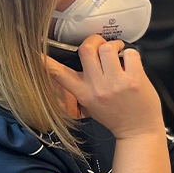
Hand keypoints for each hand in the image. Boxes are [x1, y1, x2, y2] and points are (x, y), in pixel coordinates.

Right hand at [45, 34, 163, 138]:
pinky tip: (131, 63)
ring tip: (119, 52)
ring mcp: (116, 83)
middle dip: (94, 40)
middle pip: (86, 49)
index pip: (60, 74)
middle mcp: (97, 87)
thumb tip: (75, 64)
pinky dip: (131, 53)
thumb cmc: (115, 116)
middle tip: (102, 45)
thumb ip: (81, 86)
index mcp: (83, 93)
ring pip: (107, 47)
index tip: (35, 53)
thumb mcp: (89, 104)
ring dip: (115, 45)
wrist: (138, 132)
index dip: (46, 62)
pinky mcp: (134, 80)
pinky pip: (130, 53)